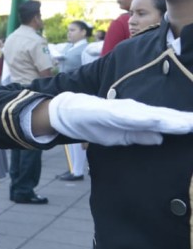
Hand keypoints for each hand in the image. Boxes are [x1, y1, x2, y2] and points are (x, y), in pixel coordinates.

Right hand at [48, 92, 192, 145]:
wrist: (67, 112)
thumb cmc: (93, 124)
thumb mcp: (117, 136)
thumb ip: (138, 136)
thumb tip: (160, 139)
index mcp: (135, 119)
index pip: (162, 122)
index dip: (180, 125)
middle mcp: (131, 111)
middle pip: (160, 116)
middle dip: (181, 121)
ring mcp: (120, 109)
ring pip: (148, 114)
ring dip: (168, 119)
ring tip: (187, 123)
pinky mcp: (106, 110)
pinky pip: (127, 116)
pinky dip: (142, 118)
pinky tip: (155, 120)